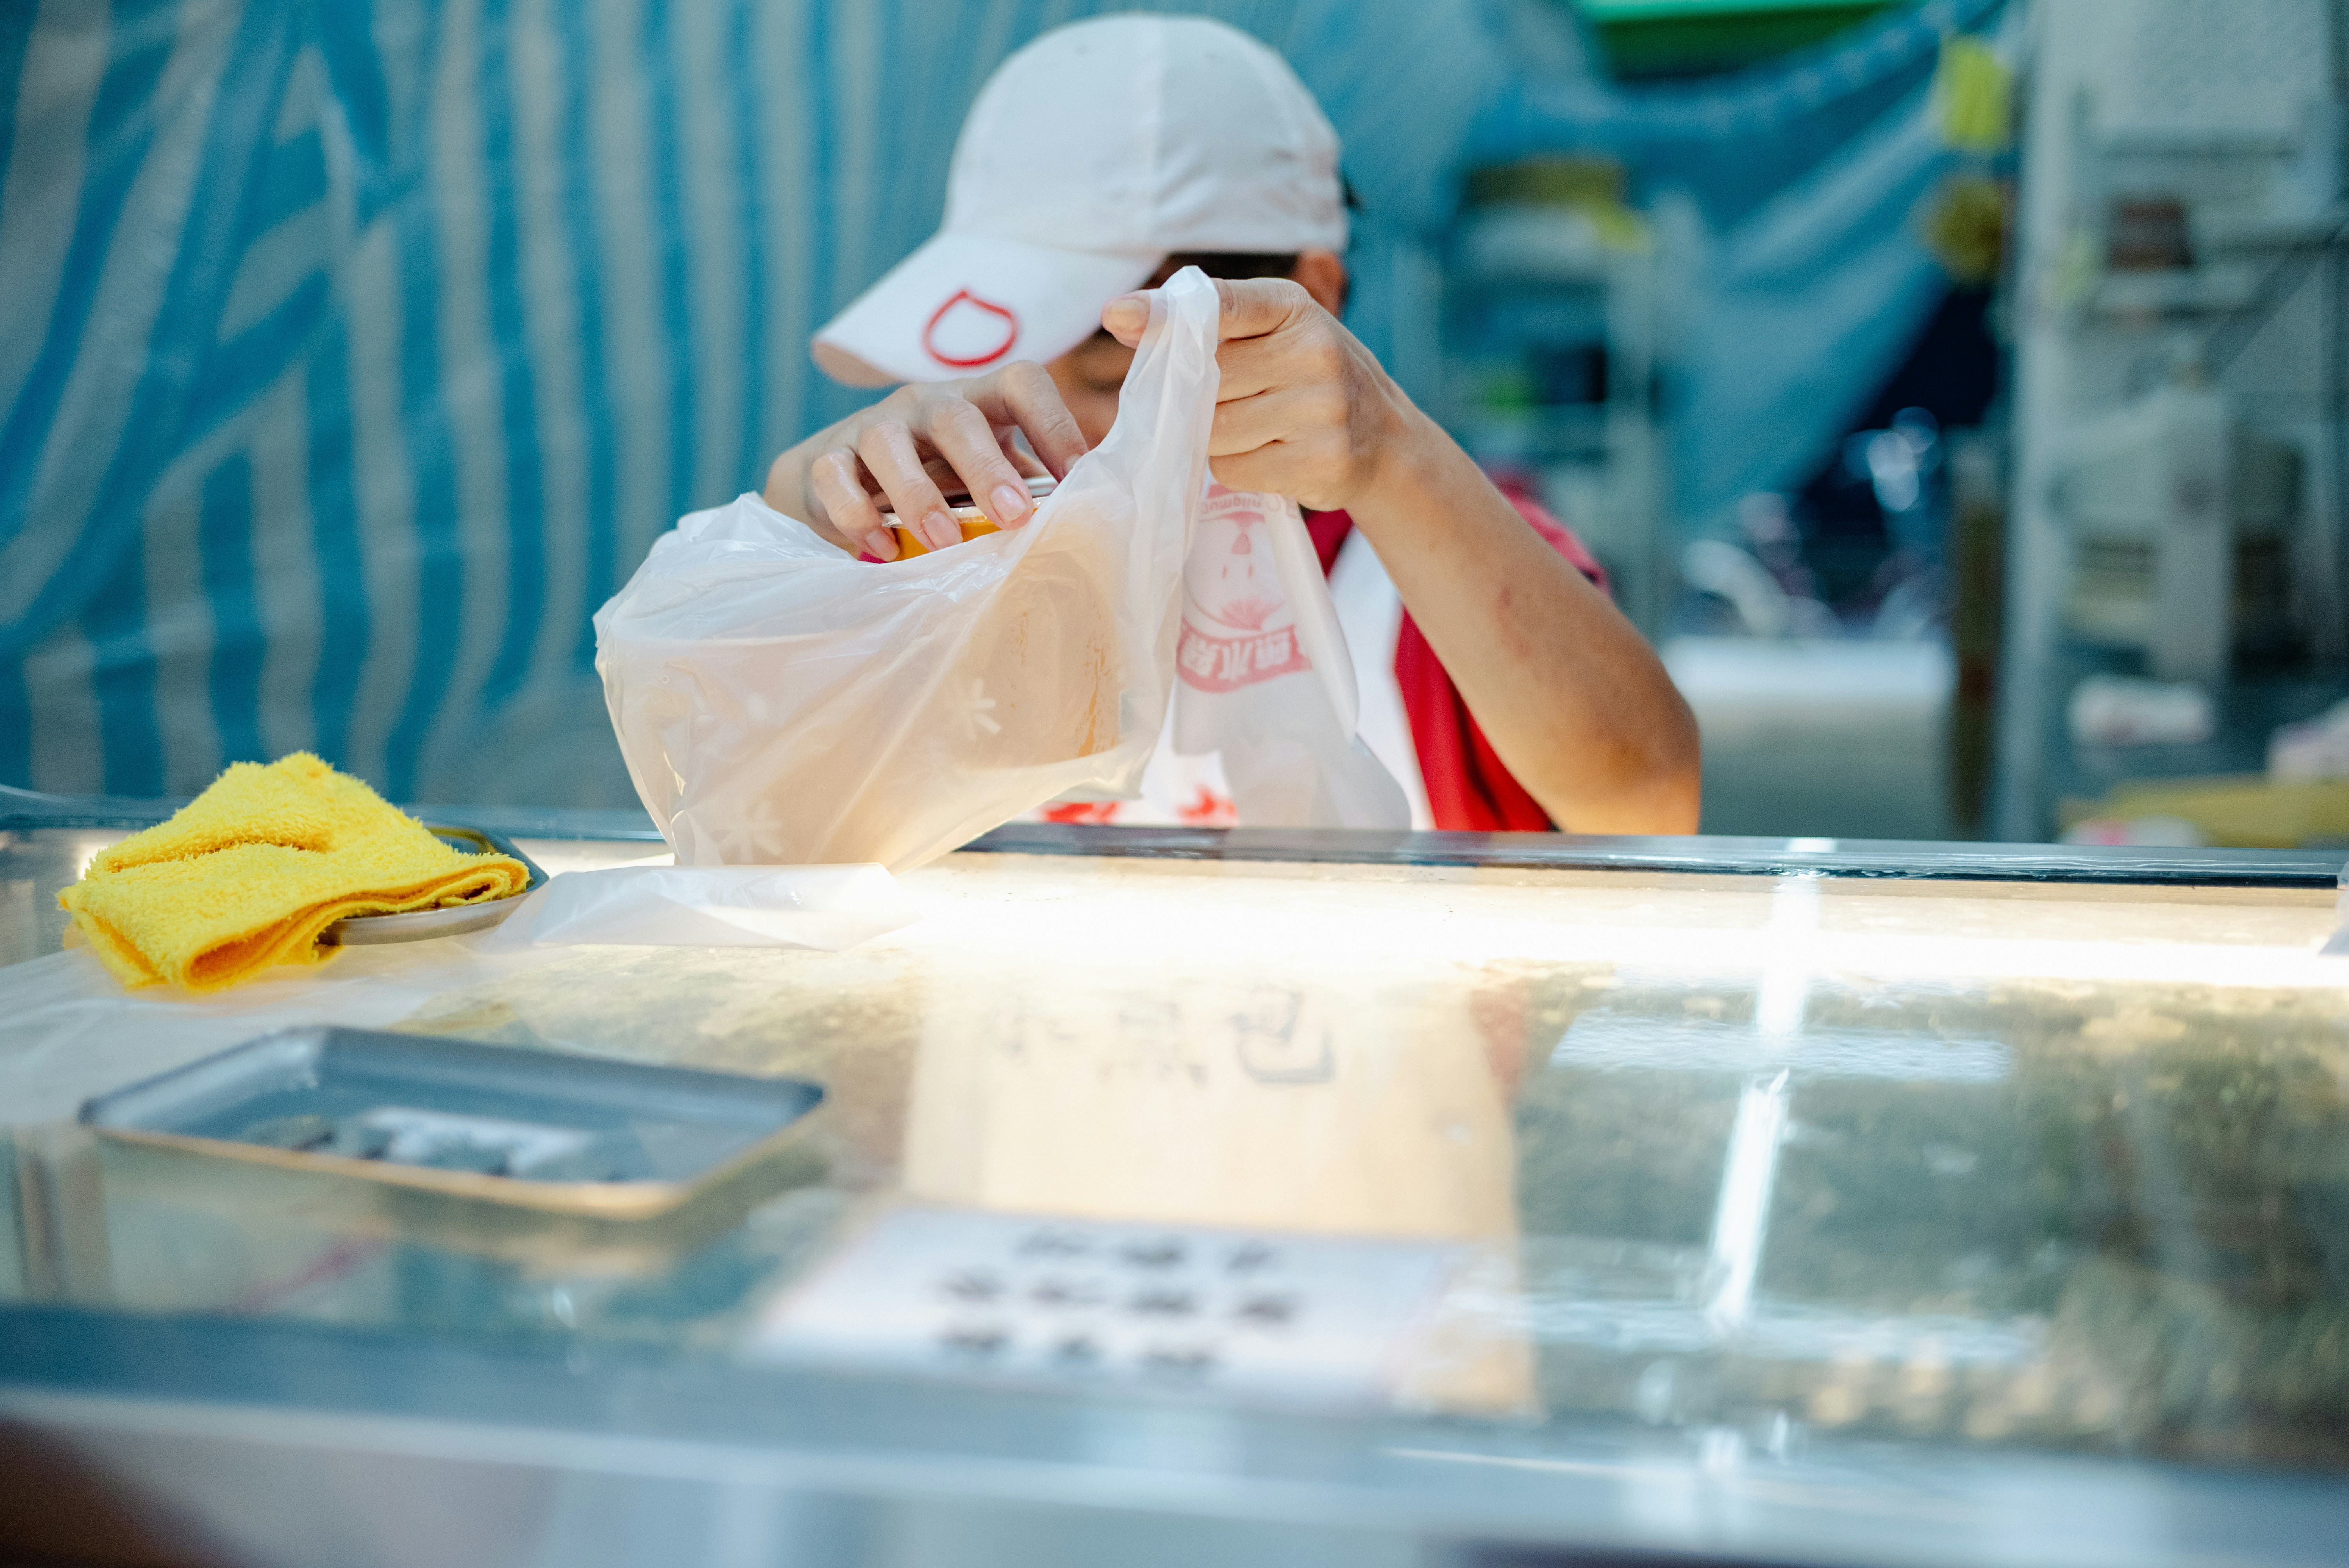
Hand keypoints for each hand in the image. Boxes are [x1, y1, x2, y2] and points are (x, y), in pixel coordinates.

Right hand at [762, 362, 1088, 559]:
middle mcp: (925, 404)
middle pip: (956, 415)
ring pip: (888, 441)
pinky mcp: (827, 458)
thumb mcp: (985, 476)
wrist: (842, 482)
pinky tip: (882, 547)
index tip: (1080, 476)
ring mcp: (872, 426)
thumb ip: (1027, 488)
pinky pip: (835, 476)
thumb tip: (1088, 522)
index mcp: (978, 402)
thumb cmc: (937, 480)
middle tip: (1014, 517)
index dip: (1054, 424)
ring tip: (943, 539)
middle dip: (986, 467)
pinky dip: (857, 513)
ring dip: (918, 493)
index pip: (1021, 383)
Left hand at [1102, 276, 1415, 512]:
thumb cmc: (1309, 377)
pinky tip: (1268, 454)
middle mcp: (1315, 353)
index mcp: (1295, 307)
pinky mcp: (1321, 462)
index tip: (1117, 315)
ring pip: (1215, 430)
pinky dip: (1235, 467)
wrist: (1385, 439)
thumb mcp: (1275, 332)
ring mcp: (1322, 410)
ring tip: (1255, 428)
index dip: (1166, 314)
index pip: (1223, 305)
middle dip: (1199, 396)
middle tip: (1230, 399)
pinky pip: (1234, 469)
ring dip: (1215, 436)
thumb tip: (1122, 322)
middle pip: (1207, 380)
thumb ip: (1210, 325)